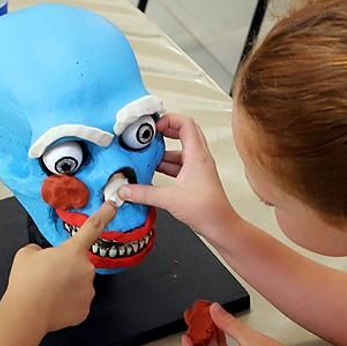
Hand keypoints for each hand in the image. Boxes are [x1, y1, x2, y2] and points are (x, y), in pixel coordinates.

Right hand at [2, 202, 115, 333]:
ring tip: (48, 291)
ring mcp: (88, 290)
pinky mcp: (84, 309)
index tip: (112, 207)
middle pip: (79, 263)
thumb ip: (40, 249)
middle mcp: (85, 269)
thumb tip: (43, 255)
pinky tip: (54, 303)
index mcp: (72, 251)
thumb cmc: (26, 284)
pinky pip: (78, 301)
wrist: (26, 315)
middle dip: (66, 267)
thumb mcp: (26, 254)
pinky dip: (67, 302)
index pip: (93, 227)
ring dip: (67, 285)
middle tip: (47, 276)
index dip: (104, 215)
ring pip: (79, 283)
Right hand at [118, 114, 237, 239]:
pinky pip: (178, 165)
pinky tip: (152, 172)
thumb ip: (144, 194)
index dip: (169, 119)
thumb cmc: (207, 210)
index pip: (186, 123)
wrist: (220, 226)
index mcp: (197, 155)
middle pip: (183, 133)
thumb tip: (126, 190)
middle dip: (165, 131)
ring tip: (146, 154)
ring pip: (179, 150)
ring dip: (163, 151)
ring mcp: (197, 168)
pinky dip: (165, 165)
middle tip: (149, 134)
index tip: (153, 126)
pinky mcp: (194, 179)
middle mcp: (199, 158)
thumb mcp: (170, 199)